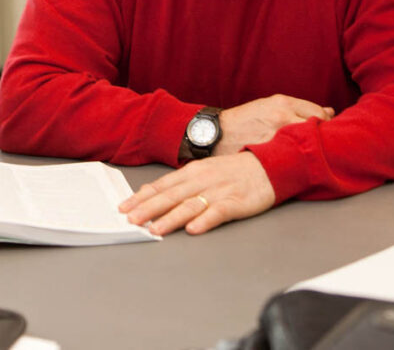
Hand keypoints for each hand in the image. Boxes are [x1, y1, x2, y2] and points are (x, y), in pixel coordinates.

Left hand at [120, 152, 274, 235]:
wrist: (270, 164)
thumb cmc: (234, 170)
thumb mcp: (203, 171)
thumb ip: (180, 182)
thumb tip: (152, 192)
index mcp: (192, 172)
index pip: (161, 185)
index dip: (141, 197)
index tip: (123, 207)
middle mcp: (202, 180)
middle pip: (171, 196)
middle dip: (148, 208)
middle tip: (131, 220)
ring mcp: (219, 190)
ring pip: (190, 205)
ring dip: (170, 218)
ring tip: (154, 229)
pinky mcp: (237, 201)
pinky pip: (218, 212)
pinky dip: (205, 221)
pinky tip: (193, 230)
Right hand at [216, 94, 332, 153]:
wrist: (215, 134)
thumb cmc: (244, 120)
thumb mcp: (269, 104)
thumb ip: (299, 107)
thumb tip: (330, 111)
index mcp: (282, 104)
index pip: (320, 114)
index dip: (326, 124)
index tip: (326, 131)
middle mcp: (282, 118)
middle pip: (319, 130)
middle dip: (324, 137)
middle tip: (324, 145)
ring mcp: (276, 137)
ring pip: (310, 145)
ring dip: (314, 150)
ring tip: (312, 155)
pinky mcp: (270, 155)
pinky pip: (296, 159)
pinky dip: (301, 161)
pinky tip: (299, 163)